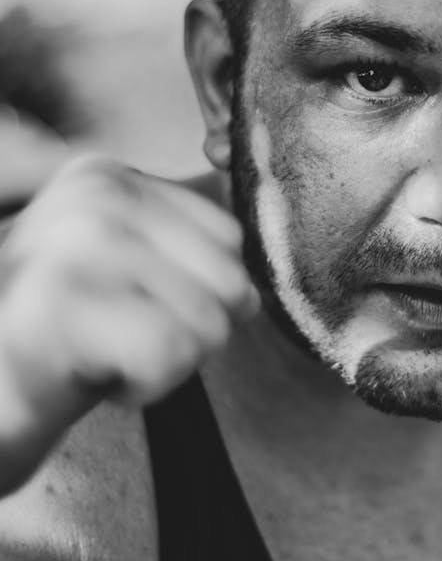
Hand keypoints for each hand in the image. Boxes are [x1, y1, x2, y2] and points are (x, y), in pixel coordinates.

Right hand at [0, 154, 255, 493]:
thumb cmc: (67, 336)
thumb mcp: (130, 264)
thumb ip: (187, 242)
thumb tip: (261, 260)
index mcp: (109, 175)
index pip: (230, 240)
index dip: (199, 293)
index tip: (130, 304)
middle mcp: (93, 194)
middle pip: (227, 280)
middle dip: (190, 329)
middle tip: (121, 336)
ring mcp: (74, 243)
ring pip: (207, 322)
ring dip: (167, 363)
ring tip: (105, 353)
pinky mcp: (61, 302)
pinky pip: (171, 354)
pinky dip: (148, 385)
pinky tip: (98, 376)